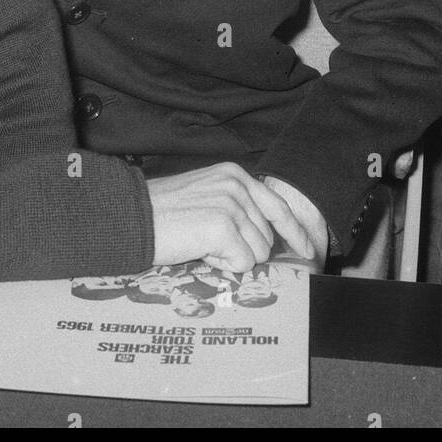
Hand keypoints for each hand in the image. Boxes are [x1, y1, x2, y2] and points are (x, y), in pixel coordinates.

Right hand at [147, 163, 314, 273]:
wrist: (132, 218)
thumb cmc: (163, 213)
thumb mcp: (205, 196)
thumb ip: (236, 207)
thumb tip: (264, 239)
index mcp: (235, 175)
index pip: (279, 206)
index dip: (295, 232)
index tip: (309, 250)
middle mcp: (237, 186)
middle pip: (266, 237)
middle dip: (243, 250)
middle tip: (208, 243)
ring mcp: (232, 205)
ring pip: (256, 253)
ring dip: (230, 258)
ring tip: (201, 244)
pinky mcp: (223, 227)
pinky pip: (241, 263)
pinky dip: (221, 266)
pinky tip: (199, 251)